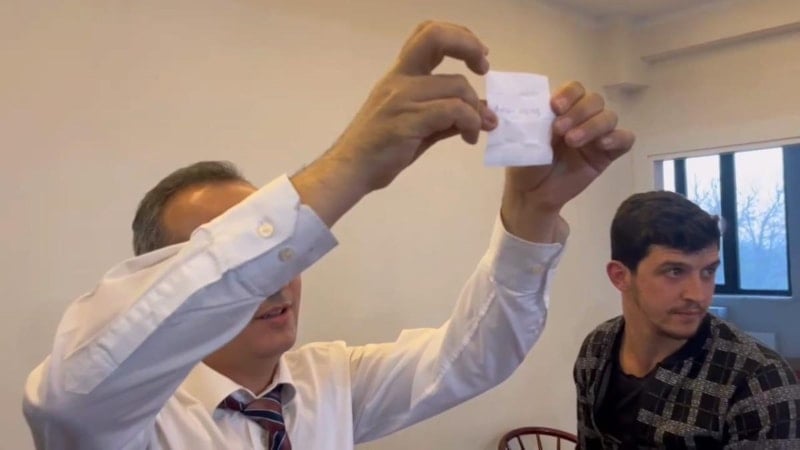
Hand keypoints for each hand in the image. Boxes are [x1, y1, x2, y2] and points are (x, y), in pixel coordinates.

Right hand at [323, 21, 497, 192]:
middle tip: (484, 71)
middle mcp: (400, 78)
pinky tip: (468, 138)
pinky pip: (453, 111)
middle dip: (470, 47)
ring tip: (474, 131)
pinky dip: (471, 123)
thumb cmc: (380, 150)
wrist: (350, 170)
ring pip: (457, 86)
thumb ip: (448, 115)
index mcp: (400, 75)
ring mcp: (402, 97)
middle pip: (437, 37)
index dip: (459, 36)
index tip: (478, 58)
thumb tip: (483, 112)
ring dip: (475, 109)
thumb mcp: (418, 126)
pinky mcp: (408, 120)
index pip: (428, 33)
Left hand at [501, 82, 634, 240]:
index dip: (568, 94)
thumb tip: (534, 108)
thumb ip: (534, 121)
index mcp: (562, 109)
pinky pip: (625, 139)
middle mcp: (582, 118)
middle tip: (559, 130)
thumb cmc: (526, 164)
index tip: (554, 107)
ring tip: (572, 142)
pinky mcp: (607, 154)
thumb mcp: (524, 139)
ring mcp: (596, 136)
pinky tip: (601, 145)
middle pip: (594, 100)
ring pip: (609, 117)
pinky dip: (616, 138)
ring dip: (592, 125)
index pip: (575, 89)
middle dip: (578, 112)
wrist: (532, 194)